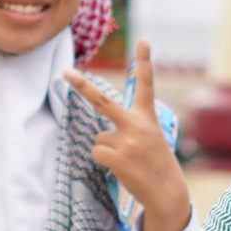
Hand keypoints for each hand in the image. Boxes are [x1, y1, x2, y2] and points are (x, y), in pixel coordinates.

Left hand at [65, 41, 190, 230]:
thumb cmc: (155, 163)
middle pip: (102, 101)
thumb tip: (98, 138)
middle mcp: (137, 125)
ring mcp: (127, 141)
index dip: (145, 61)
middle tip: (64, 72)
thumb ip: (128, 129)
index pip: (146, 84)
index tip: (144, 38)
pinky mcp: (118, 158)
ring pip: (98, 137)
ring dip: (107, 149)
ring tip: (127, 160)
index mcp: (148, 117)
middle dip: (81, 86)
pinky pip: (96, 152)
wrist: (167, 192)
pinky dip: (104, 161)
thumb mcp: (150, 139)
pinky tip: (122, 168)